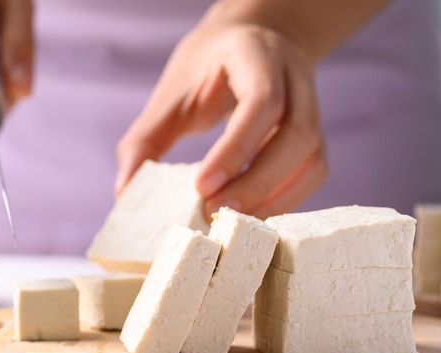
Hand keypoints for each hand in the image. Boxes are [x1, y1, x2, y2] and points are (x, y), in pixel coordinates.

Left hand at [115, 23, 327, 219]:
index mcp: (257, 55)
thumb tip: (125, 193)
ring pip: (313, 158)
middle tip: (215, 212)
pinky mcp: (315, 134)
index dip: (236, 149)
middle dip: (257, 182)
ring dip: (276, 197)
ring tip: (233, 221)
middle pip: (297, 134)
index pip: (262, 102)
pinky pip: (314, 172)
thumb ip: (145, 140)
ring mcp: (312, 106)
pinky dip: (287, 199)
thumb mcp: (171, 93)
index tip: (202, 186)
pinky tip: (255, 213)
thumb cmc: (206, 70)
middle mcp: (294, 78)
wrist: (248, 44)